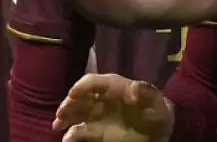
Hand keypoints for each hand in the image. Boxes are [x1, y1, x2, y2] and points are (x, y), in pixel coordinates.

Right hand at [53, 74, 172, 141]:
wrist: (158, 134)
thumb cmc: (158, 115)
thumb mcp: (159, 105)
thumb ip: (148, 94)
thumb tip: (134, 86)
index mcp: (114, 87)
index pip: (94, 82)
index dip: (83, 86)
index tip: (73, 94)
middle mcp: (100, 99)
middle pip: (79, 97)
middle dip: (69, 103)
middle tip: (61, 114)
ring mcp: (96, 116)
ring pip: (75, 113)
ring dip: (65, 117)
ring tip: (57, 126)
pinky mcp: (95, 132)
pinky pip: (80, 132)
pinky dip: (71, 135)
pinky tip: (67, 139)